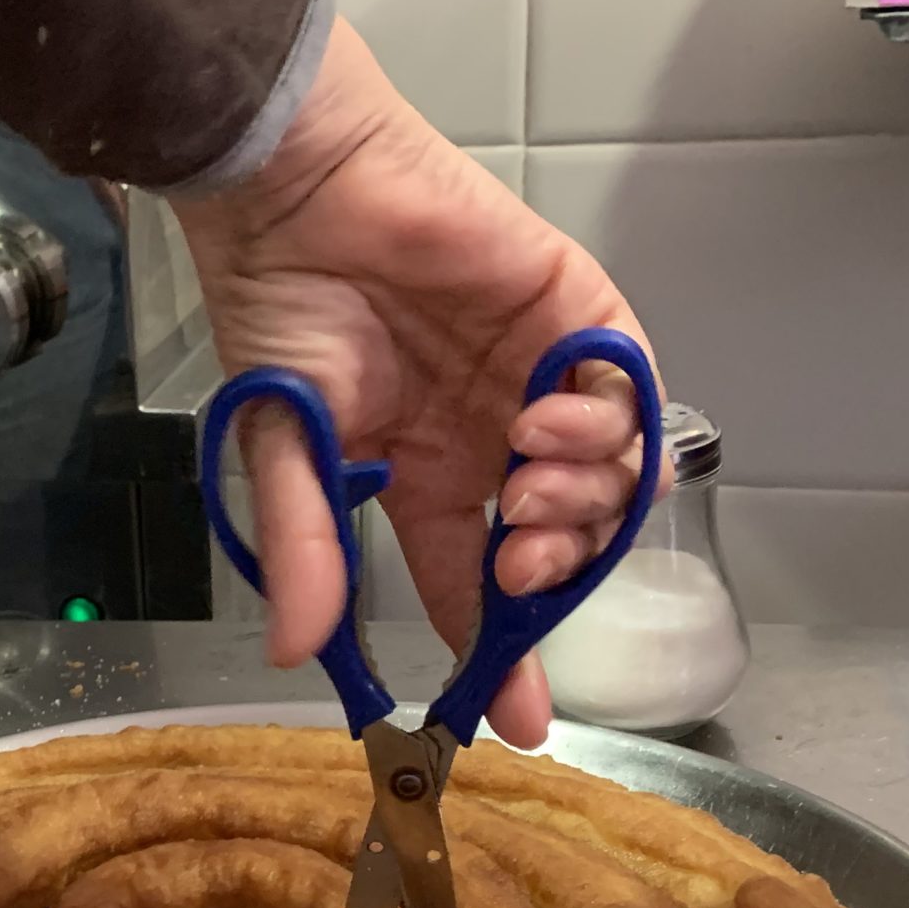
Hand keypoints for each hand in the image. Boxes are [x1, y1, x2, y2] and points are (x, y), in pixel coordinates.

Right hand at [174, 20, 654, 748]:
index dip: (499, 653)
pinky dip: (605, 422)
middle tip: (516, 569)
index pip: (472, 584)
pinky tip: (544, 422)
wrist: (300, 188)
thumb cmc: (281, 306)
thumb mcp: (285, 450)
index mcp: (422, 475)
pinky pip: (627, 389)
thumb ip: (307, 549)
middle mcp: (489, 436)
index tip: (513, 719)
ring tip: (528, 491)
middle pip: (559, 542)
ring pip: (606, 476)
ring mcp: (538, 375)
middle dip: (549, 575)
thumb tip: (296, 656)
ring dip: (579, 505)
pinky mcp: (575, 313)